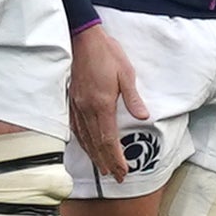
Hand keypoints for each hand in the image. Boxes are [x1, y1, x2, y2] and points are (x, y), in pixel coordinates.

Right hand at [66, 20, 133, 175]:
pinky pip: (76, 128)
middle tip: (116, 178)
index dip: (115, 158)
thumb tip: (144, 117)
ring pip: (84, 138)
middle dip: (106, 163)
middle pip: (95, 144)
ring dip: (93, 155)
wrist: (82, 38)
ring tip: (102, 168)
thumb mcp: (126, 73)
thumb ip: (132, 98)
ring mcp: (77, 106)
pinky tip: (86, 146)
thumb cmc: (107, 53)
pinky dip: (82, 142)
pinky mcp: (72, 100)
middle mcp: (87, 109)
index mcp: (102, 104)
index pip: (108, 140)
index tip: (123, 171)